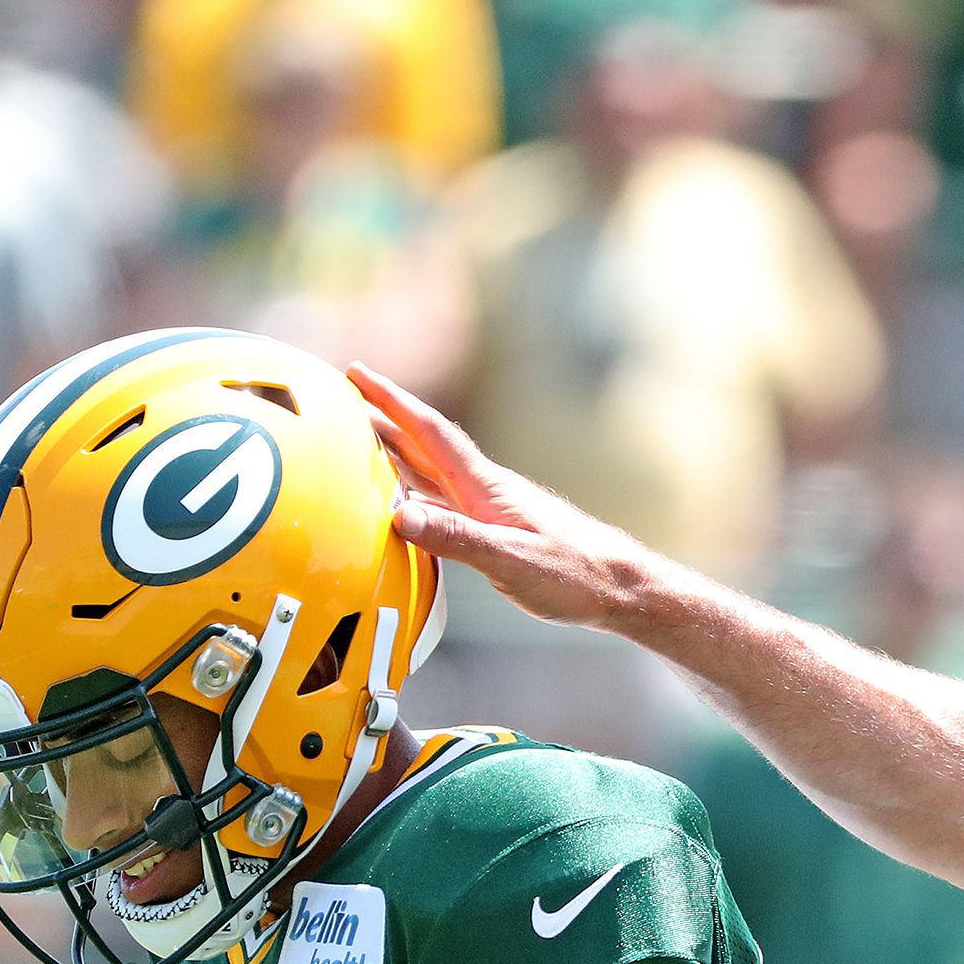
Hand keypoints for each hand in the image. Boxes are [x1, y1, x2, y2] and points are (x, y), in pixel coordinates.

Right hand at [344, 362, 654, 628]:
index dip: (392, 401)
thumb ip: (457, 539)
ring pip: (430, 473)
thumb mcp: (512, 561)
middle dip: (382, 418)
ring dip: (394, 453)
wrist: (622, 590)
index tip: (357, 372)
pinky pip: (442, 503)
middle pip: (423, 446)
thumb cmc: (576, 576)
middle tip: (342, 393)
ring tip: (358, 437)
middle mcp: (484, 491)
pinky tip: (402, 501)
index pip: (430, 433)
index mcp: (485, 488)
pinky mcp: (497, 532)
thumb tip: (399, 515)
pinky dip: (413, 493)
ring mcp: (491, 510)